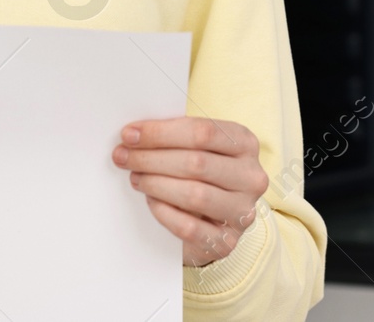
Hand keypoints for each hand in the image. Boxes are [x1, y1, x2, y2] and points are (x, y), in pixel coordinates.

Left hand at [113, 117, 269, 266]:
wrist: (217, 220)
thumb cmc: (203, 174)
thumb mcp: (199, 149)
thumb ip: (176, 138)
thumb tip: (134, 134)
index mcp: (245, 144)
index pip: (203, 132)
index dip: (162, 132)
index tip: (130, 134)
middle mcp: (251, 177)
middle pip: (197, 163)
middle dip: (152, 158)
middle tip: (123, 157)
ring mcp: (242, 211)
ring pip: (194, 194)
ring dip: (156, 184)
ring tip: (135, 178)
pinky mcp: (226, 242)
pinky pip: (189, 227)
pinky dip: (164, 212)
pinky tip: (150, 201)